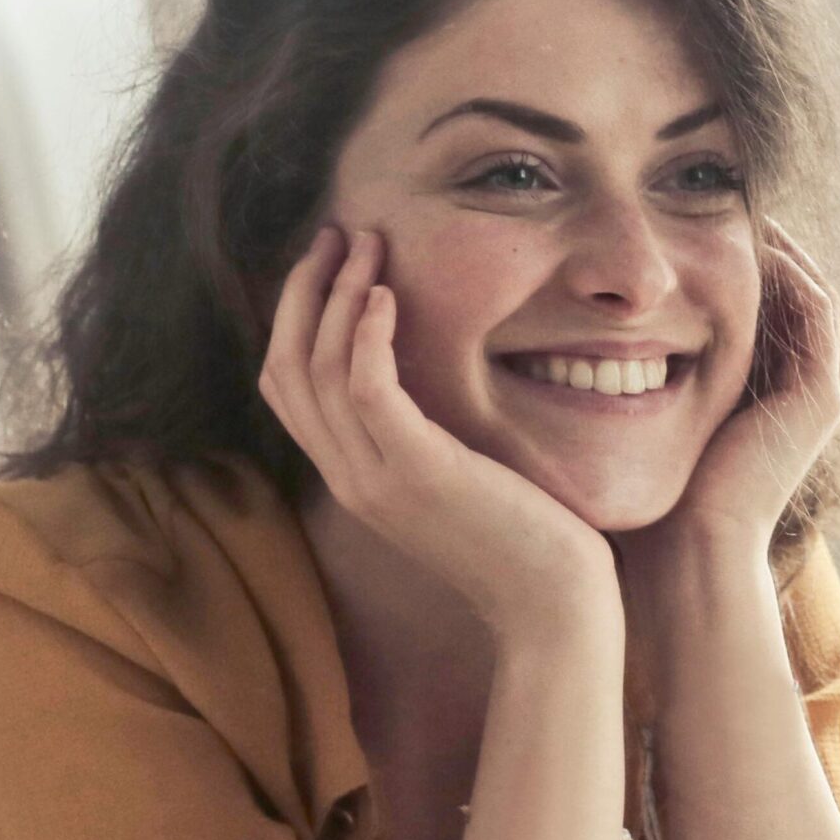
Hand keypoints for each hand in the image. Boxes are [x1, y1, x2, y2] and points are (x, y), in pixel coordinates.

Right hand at [260, 227, 616, 634]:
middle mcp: (350, 480)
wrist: (553, 606)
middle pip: (285, 368)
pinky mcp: (418, 473)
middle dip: (303, 291)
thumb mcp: (457, 480)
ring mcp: (377, 480)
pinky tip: (384, 295)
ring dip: (336, 295)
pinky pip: (366, 391)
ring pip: (318, 370)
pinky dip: (365, 334)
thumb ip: (426, 437)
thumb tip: (428, 380)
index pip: (286, 389)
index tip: (328, 262)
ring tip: (366, 243)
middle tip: (336, 233)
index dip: (294, 317)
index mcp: (354, 478)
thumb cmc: (524, 540)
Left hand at [623, 222, 839, 566]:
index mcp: (743, 402)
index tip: (668, 218)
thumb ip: (598, 387)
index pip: (737, 308)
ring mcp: (810, 398)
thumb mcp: (613, 429)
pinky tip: (749, 231)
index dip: (709, 257)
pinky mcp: (820, 399)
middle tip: (702, 192)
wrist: (683, 564)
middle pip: (774, 293)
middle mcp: (785, 397)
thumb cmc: (638, 512)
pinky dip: (787, 264)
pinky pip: (815, 307)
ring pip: (801, 291)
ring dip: (769, 241)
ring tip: (728, 196)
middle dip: (741, 239)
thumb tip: (537, 338)